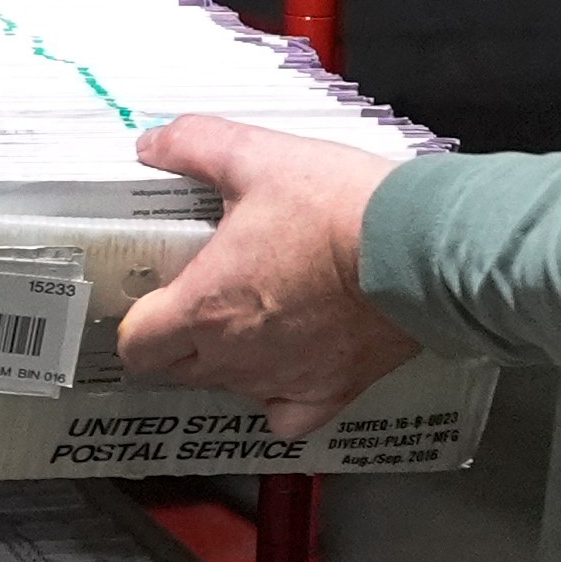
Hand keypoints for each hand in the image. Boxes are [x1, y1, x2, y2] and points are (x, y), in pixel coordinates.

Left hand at [117, 115, 418, 438]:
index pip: (136, 346)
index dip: (139, 321)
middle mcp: (234, 356)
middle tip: (200, 299)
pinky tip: (287, 366)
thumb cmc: (337, 206)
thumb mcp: (256, 157)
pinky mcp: (332, 391)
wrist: (424, 246)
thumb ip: (193, 146)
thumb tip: (150, 144)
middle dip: (175, 341)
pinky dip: (280, 398)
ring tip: (249, 318)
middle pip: (176, 370)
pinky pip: (287, 417)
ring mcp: (282, 380)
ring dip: (225, 362)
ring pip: (228, 387)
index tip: (156, 295)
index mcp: (203, 307)